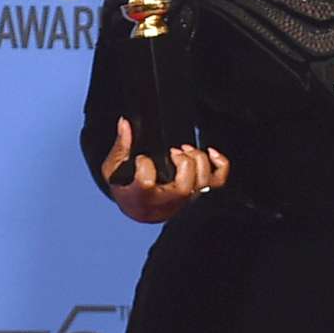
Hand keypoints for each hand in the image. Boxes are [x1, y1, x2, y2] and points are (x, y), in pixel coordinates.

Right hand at [100, 116, 228, 223]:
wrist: (139, 208)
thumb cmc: (126, 188)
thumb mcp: (113, 170)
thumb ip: (120, 147)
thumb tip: (125, 123)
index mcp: (141, 198)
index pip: (146, 183)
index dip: (144, 165)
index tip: (140, 159)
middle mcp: (166, 203)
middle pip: (184, 188)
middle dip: (182, 163)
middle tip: (173, 151)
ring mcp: (185, 200)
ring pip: (202, 185)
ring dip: (199, 161)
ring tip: (186, 150)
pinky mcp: (197, 193)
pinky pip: (218, 181)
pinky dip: (220, 164)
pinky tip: (210, 152)